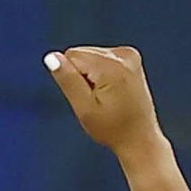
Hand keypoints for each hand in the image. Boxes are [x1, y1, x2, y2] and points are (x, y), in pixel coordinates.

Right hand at [45, 46, 163, 160]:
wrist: (139, 137)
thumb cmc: (112, 128)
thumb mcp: (84, 108)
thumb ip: (67, 80)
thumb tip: (51, 57)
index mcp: (111, 66)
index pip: (72, 56)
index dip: (72, 78)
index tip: (87, 97)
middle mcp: (123, 54)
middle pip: (82, 53)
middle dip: (82, 75)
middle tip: (97, 99)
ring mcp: (129, 54)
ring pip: (91, 56)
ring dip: (92, 76)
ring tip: (106, 97)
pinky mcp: (131, 57)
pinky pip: (102, 58)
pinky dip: (101, 74)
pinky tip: (112, 92)